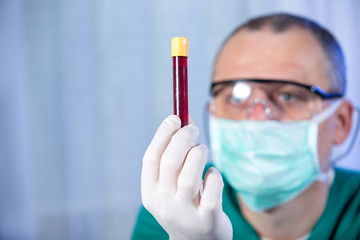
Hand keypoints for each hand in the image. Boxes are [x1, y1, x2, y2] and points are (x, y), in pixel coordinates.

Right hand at [141, 115, 231, 239]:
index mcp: (150, 193)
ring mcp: (185, 214)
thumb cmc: (183, 204)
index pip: (151, 158)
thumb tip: (183, 121)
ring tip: (202, 150)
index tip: (175, 118)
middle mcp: (163, 205)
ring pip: (190, 174)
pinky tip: (211, 174)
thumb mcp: (170, 186)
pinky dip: (214, 175)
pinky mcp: (208, 220)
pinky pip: (212, 187)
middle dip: (184, 138)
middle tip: (193, 128)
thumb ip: (173, 159)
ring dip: (199, 154)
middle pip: (170, 162)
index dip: (163, 134)